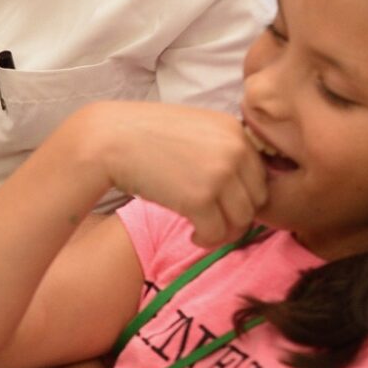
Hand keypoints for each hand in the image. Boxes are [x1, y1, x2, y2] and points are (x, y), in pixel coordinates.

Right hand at [65, 102, 267, 248]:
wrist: (107, 139)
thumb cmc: (142, 134)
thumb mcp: (193, 128)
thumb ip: (220, 147)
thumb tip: (238, 184)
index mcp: (234, 130)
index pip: (260, 174)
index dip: (244, 194)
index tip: (224, 204)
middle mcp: (235, 150)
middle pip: (257, 199)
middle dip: (237, 215)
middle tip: (214, 221)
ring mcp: (219, 175)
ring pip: (242, 220)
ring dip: (224, 231)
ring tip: (202, 230)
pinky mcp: (200, 199)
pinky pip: (218, 233)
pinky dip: (206, 240)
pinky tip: (192, 234)